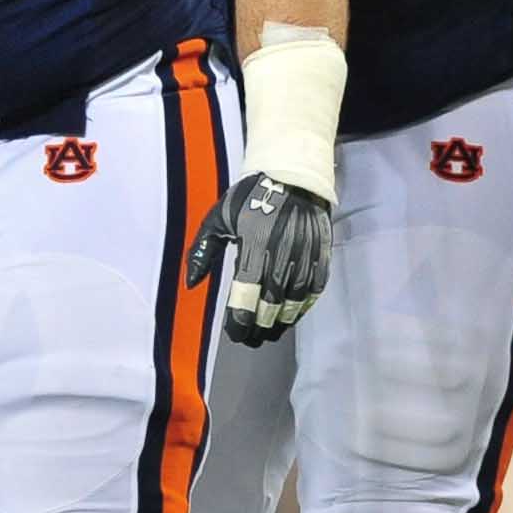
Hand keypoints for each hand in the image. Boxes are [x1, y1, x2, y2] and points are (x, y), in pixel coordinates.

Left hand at [184, 173, 332, 346]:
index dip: (240, 319)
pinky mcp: (322, 252)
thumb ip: (204, 249)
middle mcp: (282, 251)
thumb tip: (191, 283)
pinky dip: (303, 306)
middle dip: (260, 326)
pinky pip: (315, 288)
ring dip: (282, 321)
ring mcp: (305, 253)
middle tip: (251, 339)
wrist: (293, 174)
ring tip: (269, 332)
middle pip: (271, 303)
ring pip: (294, 299)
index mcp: (254, 243)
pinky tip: (292, 314)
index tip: (235, 333)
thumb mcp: (219, 216)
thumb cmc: (251, 196)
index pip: (246, 293)